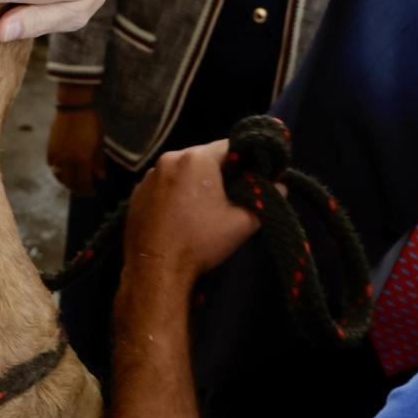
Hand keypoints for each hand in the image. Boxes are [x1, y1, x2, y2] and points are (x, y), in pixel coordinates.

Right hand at [48, 85, 105, 196]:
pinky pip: (52, 165)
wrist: (75, 107)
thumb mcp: (100, 143)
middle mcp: (67, 160)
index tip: (92, 193)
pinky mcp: (50, 147)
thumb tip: (100, 177)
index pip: (83, 183)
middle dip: (77, 189)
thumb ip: (99, 162)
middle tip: (83, 191)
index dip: (87, 191)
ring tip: (73, 183)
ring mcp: (57, 154)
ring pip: (59, 175)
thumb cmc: (92, 123)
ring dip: (66, 182)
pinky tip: (63, 170)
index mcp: (82, 160)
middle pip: (70, 182)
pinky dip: (57, 170)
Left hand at [122, 141, 267, 288]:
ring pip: (182, 171)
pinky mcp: (135, 194)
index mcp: (196, 158)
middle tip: (230, 197)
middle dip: (218, 173)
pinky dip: (174, 194)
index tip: (251, 178)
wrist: (156, 270)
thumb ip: (265, 198)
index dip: (245, 161)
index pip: (229, 146)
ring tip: (203, 210)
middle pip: (203, 157)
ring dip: (194, 183)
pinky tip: (181, 216)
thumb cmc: (200, 243)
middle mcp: (169, 159)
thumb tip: (281, 185)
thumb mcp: (242, 222)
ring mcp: (148, 177)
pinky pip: (163, 185)